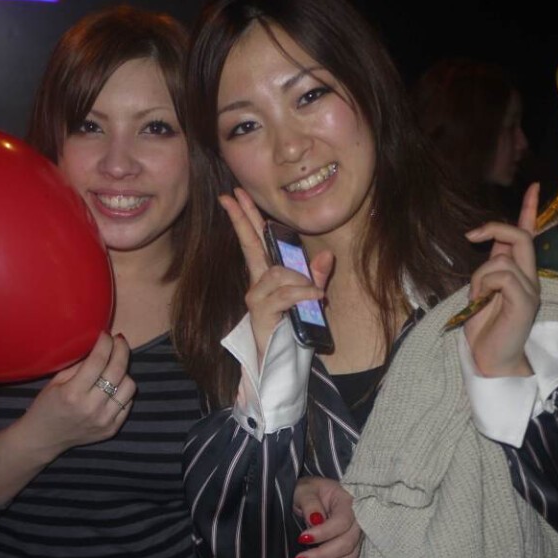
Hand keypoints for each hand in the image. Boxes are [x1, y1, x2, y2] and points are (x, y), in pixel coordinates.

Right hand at [18, 331, 135, 460]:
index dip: (106, 343)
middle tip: (119, 340)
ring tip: (114, 367)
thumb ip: (79, 365)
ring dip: (124, 372)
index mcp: (73, 393)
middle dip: (121, 350)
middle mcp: (91, 407)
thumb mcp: (56, 381)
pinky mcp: (112, 429)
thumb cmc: (47, 406)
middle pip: (118, 371)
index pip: (98, 360)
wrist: (43, 438)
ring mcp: (104, 420)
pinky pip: (128, 403)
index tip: (107, 334)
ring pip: (129, 387)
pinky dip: (123, 392)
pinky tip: (114, 387)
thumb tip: (100, 347)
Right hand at [219, 188, 333, 363]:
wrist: (281, 362)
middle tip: (231, 196)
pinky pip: (285, 294)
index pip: (254, 239)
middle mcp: (257, 283)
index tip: (233, 195)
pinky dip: (303, 292)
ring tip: (315, 292)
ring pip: (278, 272)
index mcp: (266, 275)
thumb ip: (316, 275)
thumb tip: (326, 254)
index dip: (245, 216)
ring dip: (300, 279)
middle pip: (250, 244)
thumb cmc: (292, 329)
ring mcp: (257, 297)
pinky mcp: (262, 313)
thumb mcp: (310, 297)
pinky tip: (316, 296)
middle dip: (242, 218)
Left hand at [292, 476, 360, 557]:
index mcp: (348, 503)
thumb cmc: (310, 491)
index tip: (301, 538)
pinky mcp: (352, 554)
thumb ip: (310, 502)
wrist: (315, 496)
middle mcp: (357, 523)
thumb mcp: (305, 490)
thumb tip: (316, 521)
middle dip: (321, 557)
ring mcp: (357, 540)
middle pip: (346, 546)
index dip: (323, 533)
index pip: (342, 522)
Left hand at [462, 182, 539, 376]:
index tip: (532, 187)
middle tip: (471, 236)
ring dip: (480, 275)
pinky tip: (483, 303)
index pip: (527, 235)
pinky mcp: (526, 301)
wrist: (491, 360)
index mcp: (519, 274)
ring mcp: (530, 289)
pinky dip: (485, 285)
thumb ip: (489, 268)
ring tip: (478, 299)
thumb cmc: (484, 329)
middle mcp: (530, 278)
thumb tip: (488, 244)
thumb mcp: (481, 291)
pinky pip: (502, 275)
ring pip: (503, 258)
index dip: (528, 210)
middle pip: (522, 237)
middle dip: (495, 229)